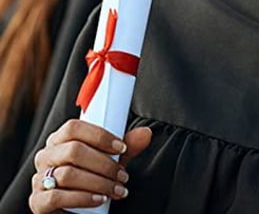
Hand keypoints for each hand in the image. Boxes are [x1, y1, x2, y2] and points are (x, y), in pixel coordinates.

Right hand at [28, 119, 151, 213]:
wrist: (75, 208)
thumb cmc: (92, 175)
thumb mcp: (110, 159)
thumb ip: (127, 146)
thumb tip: (146, 133)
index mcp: (61, 138)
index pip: (74, 127)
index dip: (100, 135)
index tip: (122, 146)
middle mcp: (47, 155)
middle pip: (73, 150)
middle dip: (104, 163)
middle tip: (123, 174)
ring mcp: (39, 178)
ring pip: (68, 174)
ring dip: (98, 183)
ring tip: (117, 189)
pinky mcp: (37, 201)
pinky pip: (57, 197)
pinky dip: (82, 198)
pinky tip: (99, 200)